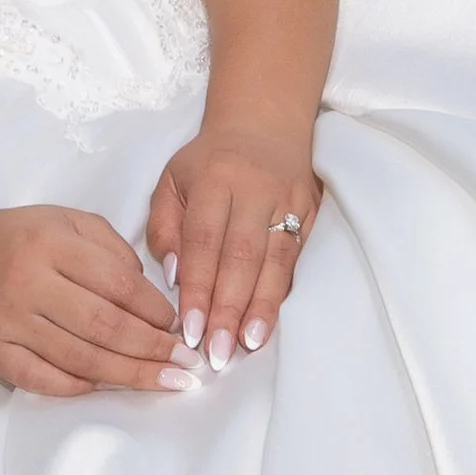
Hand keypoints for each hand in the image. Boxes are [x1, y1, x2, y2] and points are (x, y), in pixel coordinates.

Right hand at [0, 186, 181, 397]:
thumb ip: (114, 251)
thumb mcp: (70, 222)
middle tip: (186, 365)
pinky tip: (108, 387)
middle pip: (103, 326)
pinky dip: (79, 387)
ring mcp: (8, 323)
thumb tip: (153, 299)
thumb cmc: (22, 239)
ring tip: (166, 382)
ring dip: (129, 374)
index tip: (178, 324)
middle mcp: (27, 284)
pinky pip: (43, 380)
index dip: (155, 309)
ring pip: (80, 358)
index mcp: (50, 245)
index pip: (116, 283)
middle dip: (152, 349)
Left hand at [145, 120, 320, 372]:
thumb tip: (173, 276)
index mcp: (212, 180)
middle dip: (228, 308)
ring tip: (247, 345)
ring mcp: (287, 201)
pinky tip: (269, 323)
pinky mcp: (310, 212)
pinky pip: (296, 260)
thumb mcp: (171, 182)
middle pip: (241, 256)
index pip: (203, 241)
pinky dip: (282, 294)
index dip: (198, 288)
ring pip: (275, 261)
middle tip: (217, 352)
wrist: (264, 122)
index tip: (189, 329)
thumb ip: (164, 227)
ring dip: (261, 307)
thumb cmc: (207, 163)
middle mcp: (253, 190)